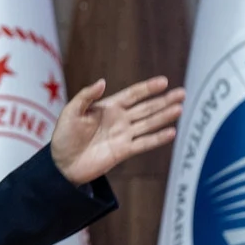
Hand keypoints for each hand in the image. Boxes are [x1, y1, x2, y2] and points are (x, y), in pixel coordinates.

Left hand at [51, 76, 184, 185]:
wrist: (62, 163)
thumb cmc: (64, 136)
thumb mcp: (71, 111)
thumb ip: (86, 96)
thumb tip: (103, 82)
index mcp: (108, 107)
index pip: (133, 94)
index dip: (148, 88)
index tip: (164, 81)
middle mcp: (119, 120)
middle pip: (146, 108)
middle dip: (164, 100)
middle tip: (182, 93)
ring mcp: (123, 135)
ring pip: (149, 123)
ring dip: (164, 116)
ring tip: (180, 108)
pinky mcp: (124, 151)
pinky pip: (144, 143)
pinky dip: (158, 138)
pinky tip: (172, 132)